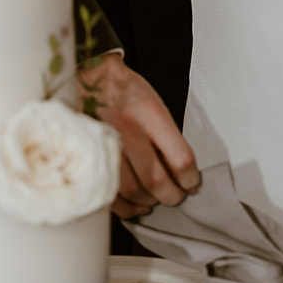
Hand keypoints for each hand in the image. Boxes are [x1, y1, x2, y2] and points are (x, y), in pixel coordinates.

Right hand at [78, 51, 199, 217]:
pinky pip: (111, 194)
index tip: (191, 184)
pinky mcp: (92, 157)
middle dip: (172, 196)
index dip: (190, 180)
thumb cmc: (126, 90)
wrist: (91, 76)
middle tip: (176, 196)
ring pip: (133, 191)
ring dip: (149, 202)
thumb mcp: (154, 102)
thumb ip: (166, 136)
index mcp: (150, 114)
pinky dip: (126, 206)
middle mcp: (129, 131)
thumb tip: (180, 172)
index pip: (180, 159)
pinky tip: (136, 203)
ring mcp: (108, 146)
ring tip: (155, 199)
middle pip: (157, 181)